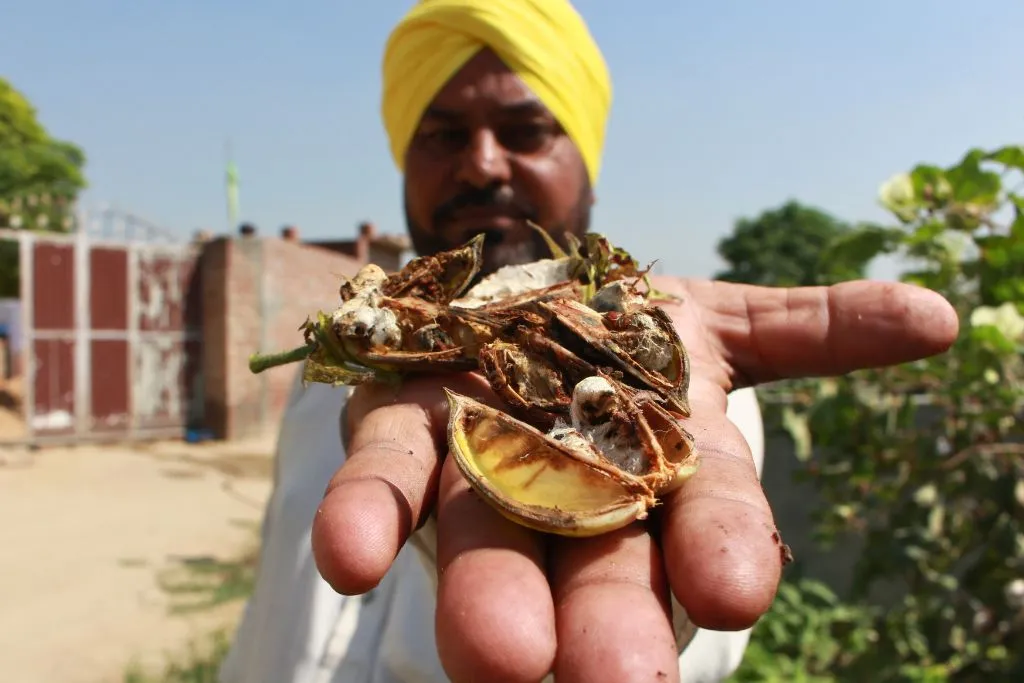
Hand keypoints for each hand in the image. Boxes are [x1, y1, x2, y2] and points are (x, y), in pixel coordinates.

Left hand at [310, 278, 957, 682]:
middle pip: (595, 561)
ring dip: (489, 598)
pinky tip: (348, 555)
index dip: (719, 547)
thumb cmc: (622, 332)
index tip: (732, 592)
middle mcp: (573, 488)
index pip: (704, 513)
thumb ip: (810, 328)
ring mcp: (478, 463)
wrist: (505, 307)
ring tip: (493, 656)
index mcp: (659, 462)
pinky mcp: (399, 429)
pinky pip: (381, 476)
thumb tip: (936, 316)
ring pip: (486, 540)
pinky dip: (364, 513)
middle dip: (607, 620)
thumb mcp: (717, 323)